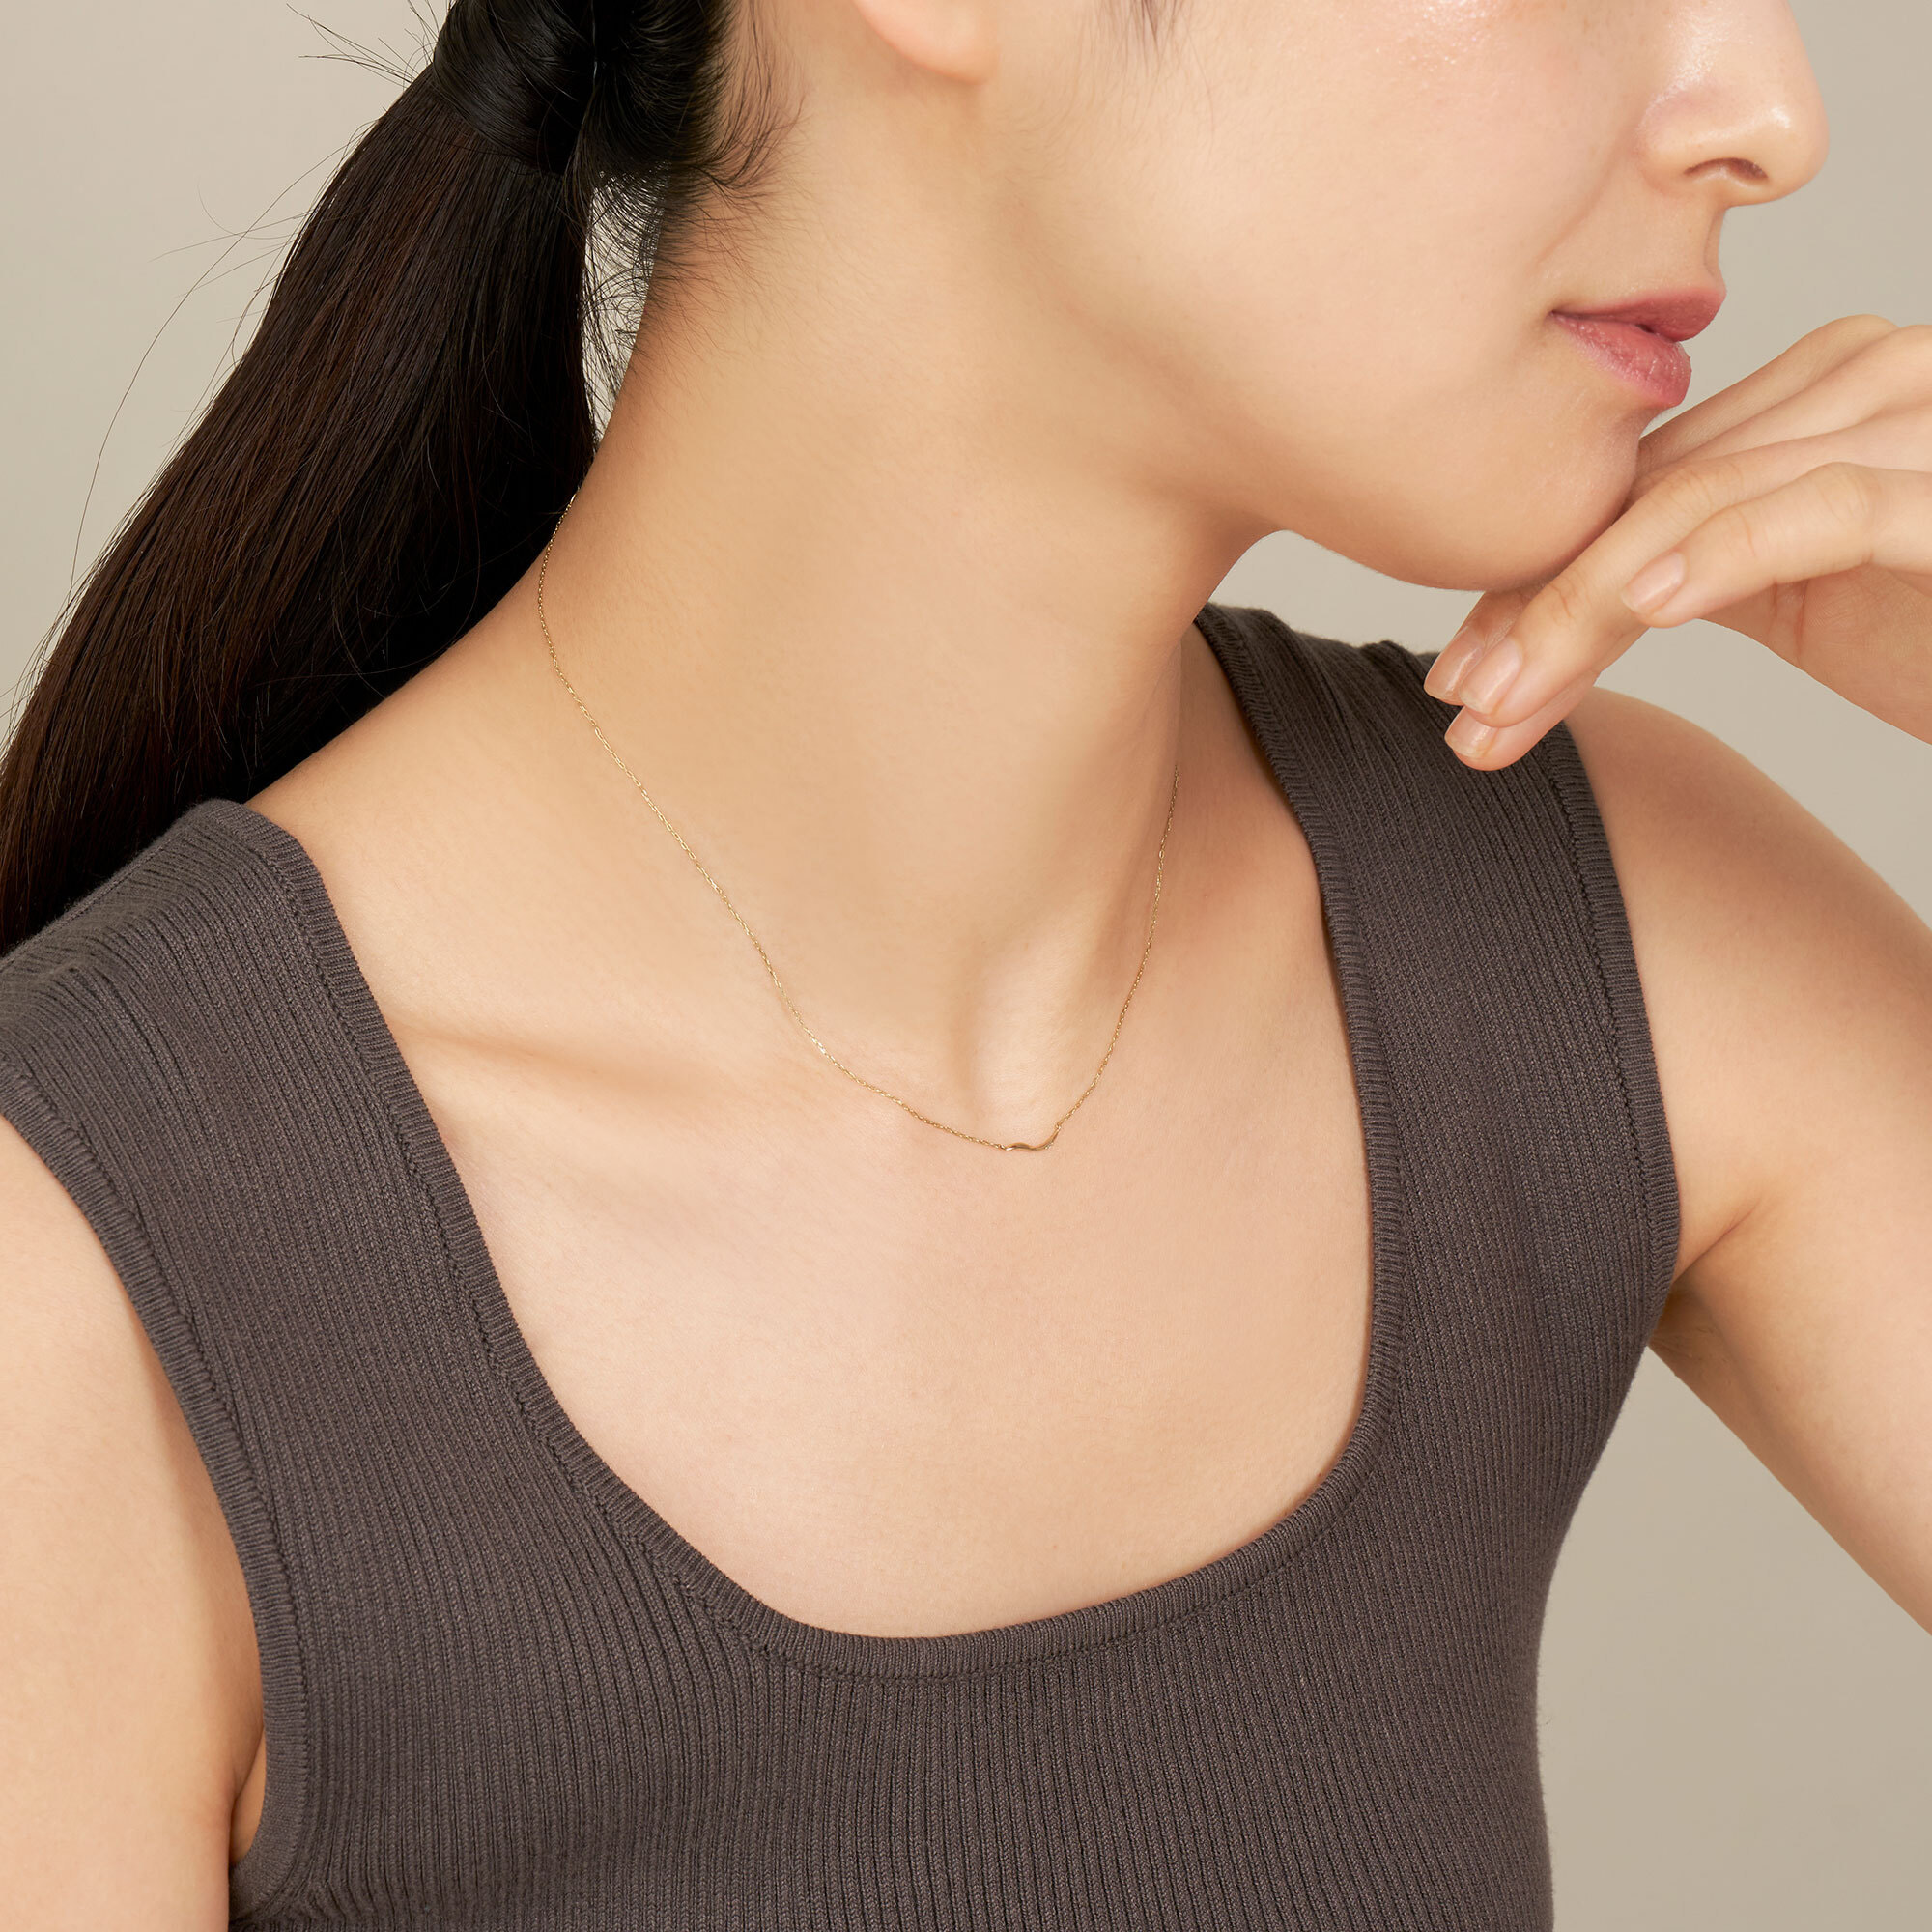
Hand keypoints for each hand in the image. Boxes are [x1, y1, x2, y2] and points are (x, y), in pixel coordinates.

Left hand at [1423, 315, 1931, 767]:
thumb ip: (1708, 564)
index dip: (1531, 584)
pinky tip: (1637, 611)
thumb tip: (1574, 596)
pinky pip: (1814, 512)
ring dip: (1579, 613)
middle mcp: (1862, 382)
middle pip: (1647, 497)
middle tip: (1458, 707)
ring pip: (1697, 508)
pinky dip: (1718, 558)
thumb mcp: (1812, 597)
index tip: (1457, 682)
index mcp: (1817, 395)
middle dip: (1534, 610)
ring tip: (1504, 703)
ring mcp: (1914, 423)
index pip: (1635, 488)